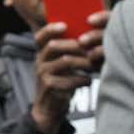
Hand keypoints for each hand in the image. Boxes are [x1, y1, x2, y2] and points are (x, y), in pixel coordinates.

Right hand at [27, 12, 107, 133]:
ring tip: (94, 65)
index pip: (40, 36)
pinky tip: (88, 81)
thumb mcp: (61, 65)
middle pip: (54, 46)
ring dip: (83, 62)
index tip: (65, 25)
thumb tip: (90, 37)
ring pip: (65, 62)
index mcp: (42, 53)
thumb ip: (69, 52)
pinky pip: (68, 80)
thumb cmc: (61, 81)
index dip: (50, 29)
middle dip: (75, 45)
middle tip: (91, 49)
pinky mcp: (49, 87)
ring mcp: (42, 75)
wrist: (50, 107)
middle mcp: (39, 61)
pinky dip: (82, 79)